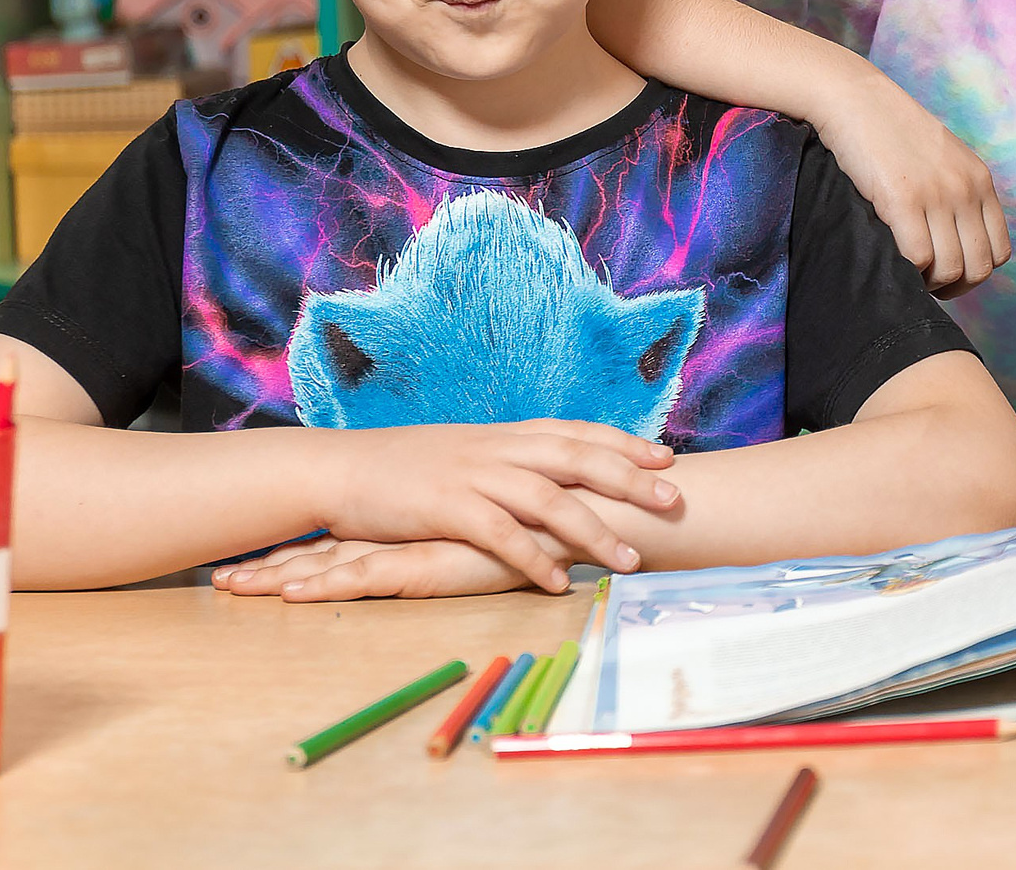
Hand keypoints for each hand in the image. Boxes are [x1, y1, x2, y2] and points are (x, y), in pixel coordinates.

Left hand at [213, 534, 554, 601]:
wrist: (582, 509)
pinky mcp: (430, 562)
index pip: (342, 532)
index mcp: (415, 520)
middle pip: (322, 545)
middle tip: (217, 578)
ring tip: (231, 588)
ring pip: (332, 560)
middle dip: (269, 562)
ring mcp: (413, 543)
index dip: (295, 545)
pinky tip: (289, 595)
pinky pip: (366, 577)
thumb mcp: (492, 530)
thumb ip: (466, 532)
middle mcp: (405, 528)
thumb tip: (444, 541)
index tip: (250, 553)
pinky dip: (324, 587)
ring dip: (280, 575)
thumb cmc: (544, 521)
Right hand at [319, 420, 679, 591]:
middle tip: (674, 500)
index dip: (623, 443)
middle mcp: (496, 450)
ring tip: (630, 559)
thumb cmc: (406, 469)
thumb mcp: (466, 454)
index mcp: (504, 436)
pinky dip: (531, 559)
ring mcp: (472, 476)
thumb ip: (509, 463)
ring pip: (546, 499)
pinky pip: (498, 535)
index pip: (576, 432)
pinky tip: (557, 583)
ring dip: (592, 530)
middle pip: (576, 458)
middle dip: (629, 479)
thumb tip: (552, 476)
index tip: (666, 458)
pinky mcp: (444, 507)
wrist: (341, 469)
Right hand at [812, 71, 1009, 297]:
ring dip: (930, 283)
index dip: (975, 272)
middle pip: (979, 267)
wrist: (856, 98)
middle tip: (928, 284)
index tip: (950, 274)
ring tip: (910, 275)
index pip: (1000, 250)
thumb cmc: (890, 131)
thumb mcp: (942, 157)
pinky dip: (908, 271)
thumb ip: (956, 191)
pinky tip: (894, 260)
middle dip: (955, 287)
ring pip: (951, 268)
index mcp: (980, 180)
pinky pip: (919, 258)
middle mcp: (966, 189)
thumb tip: (954, 237)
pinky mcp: (902, 200)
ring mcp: (937, 195)